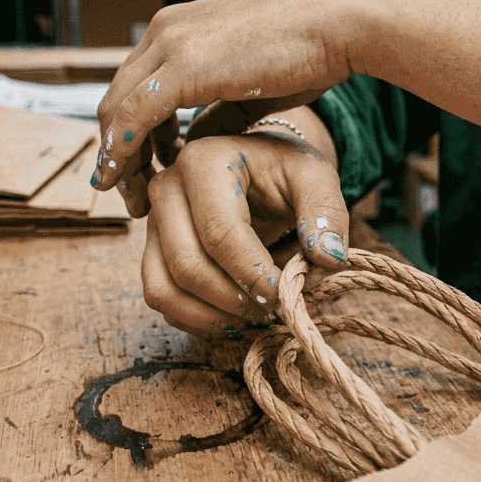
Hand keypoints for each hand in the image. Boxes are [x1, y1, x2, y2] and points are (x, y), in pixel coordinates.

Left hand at [91, 0, 356, 203]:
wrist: (339, 21)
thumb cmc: (309, 50)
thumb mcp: (249, 85)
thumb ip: (217, 111)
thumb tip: (192, 142)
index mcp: (179, 29)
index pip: (132, 88)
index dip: (129, 134)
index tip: (143, 172)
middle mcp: (165, 31)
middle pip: (116, 100)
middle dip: (117, 152)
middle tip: (131, 195)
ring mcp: (171, 45)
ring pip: (116, 111)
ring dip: (117, 160)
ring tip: (133, 199)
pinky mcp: (184, 66)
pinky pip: (133, 116)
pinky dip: (122, 151)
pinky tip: (127, 180)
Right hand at [142, 131, 348, 338]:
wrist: (257, 167)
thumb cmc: (284, 170)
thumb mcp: (315, 177)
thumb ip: (326, 212)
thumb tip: (329, 258)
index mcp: (204, 162)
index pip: (220, 233)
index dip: (252, 274)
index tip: (283, 296)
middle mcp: (166, 188)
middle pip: (188, 265)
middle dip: (233, 300)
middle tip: (272, 310)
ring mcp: (152, 221)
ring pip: (163, 289)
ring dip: (210, 317)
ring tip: (252, 317)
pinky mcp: (151, 249)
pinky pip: (160, 298)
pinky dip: (194, 319)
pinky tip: (231, 317)